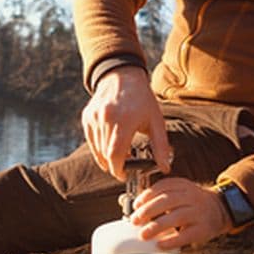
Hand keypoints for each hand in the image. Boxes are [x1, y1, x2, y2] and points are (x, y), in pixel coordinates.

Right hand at [81, 65, 171, 180]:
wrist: (122, 77)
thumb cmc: (142, 100)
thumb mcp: (156, 121)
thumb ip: (161, 146)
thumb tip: (165, 168)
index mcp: (125, 120)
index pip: (115, 154)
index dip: (118, 169)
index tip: (123, 175)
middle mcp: (106, 118)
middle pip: (106, 154)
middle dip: (114, 164)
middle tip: (125, 166)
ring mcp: (94, 117)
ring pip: (98, 149)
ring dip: (107, 157)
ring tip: (120, 154)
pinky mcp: (87, 117)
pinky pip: (91, 141)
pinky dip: (99, 148)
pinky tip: (109, 146)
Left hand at [130, 178, 231, 248]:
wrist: (221, 210)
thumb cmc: (194, 203)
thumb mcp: (182, 192)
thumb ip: (163, 196)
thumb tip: (138, 209)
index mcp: (184, 186)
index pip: (163, 186)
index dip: (147, 195)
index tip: (136, 205)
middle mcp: (192, 197)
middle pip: (168, 201)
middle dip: (148, 211)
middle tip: (135, 220)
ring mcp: (199, 213)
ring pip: (176, 217)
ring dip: (156, 226)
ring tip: (144, 234)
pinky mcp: (203, 229)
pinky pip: (186, 235)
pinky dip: (172, 240)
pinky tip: (160, 244)